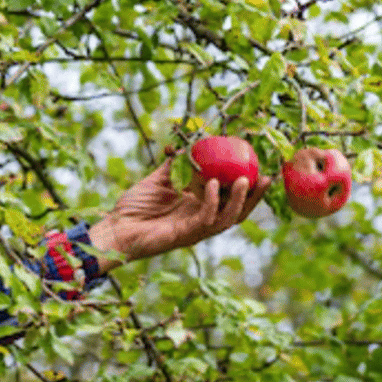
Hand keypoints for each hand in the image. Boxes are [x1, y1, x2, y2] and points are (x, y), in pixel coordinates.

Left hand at [88, 158, 270, 269]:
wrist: (115, 228)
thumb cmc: (134, 207)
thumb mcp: (158, 180)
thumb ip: (174, 166)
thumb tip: (184, 146)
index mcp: (198, 207)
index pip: (230, 198)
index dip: (247, 186)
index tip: (258, 165)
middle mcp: (201, 219)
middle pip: (238, 210)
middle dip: (255, 195)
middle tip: (267, 176)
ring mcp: (195, 228)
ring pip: (228, 217)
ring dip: (240, 200)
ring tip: (246, 179)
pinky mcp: (185, 234)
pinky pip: (205, 217)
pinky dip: (212, 201)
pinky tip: (213, 185)